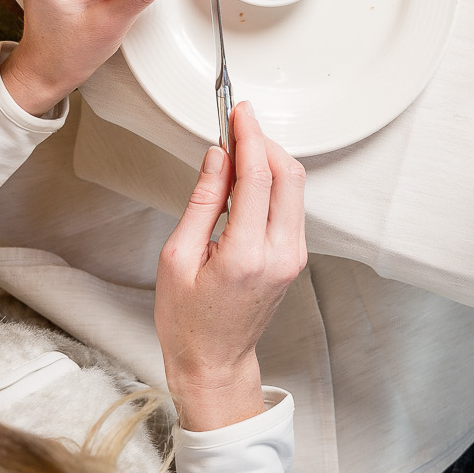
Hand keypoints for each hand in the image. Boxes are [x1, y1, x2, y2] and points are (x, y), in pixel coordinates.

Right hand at [155, 103, 307, 432]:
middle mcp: (280, 253)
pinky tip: (249, 178)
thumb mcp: (177, 257)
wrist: (214, 360)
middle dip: (265, 142)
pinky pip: (292, 205)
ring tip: (238, 149)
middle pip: (288, 175)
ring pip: (296, 187)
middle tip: (238, 124)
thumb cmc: (187, 319)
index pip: (257, 178)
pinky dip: (274, 182)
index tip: (239, 112)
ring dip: (271, 160)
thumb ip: (202, 201)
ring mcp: (294, 256)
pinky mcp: (296, 256)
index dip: (249, 137)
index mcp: (246, 255)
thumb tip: (217, 156)